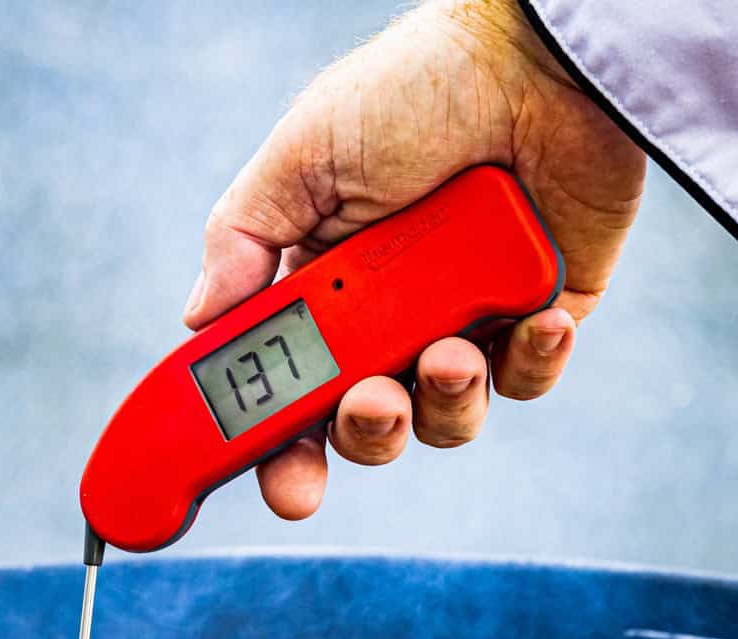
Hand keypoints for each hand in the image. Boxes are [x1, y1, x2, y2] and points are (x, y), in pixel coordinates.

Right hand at [184, 0, 645, 519]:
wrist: (536, 61)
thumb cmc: (414, 92)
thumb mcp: (303, 157)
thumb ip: (244, 242)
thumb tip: (198, 322)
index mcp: (324, 283)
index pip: (287, 385)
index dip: (275, 442)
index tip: (273, 478)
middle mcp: (391, 313)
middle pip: (363, 424)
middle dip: (361, 435)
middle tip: (367, 406)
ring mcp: (466, 319)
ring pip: (443, 418)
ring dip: (441, 402)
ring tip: (451, 350)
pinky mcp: (538, 317)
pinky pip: (527, 380)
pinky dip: (530, 364)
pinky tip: (534, 320)